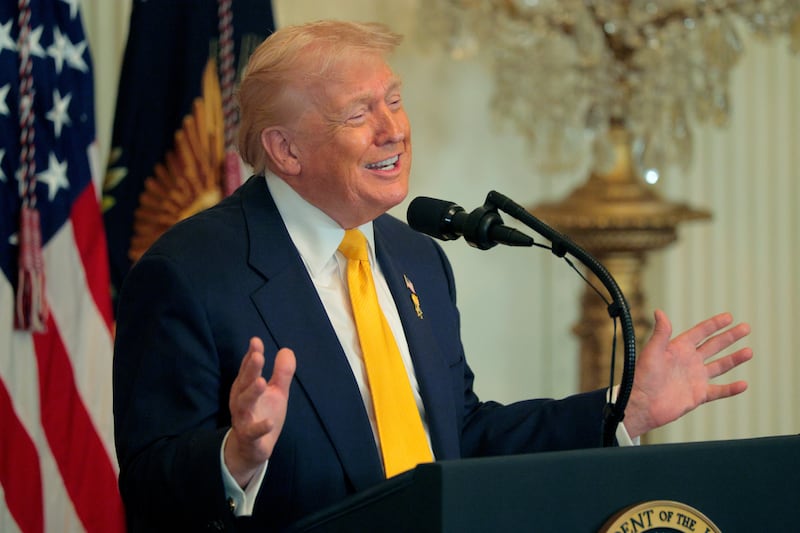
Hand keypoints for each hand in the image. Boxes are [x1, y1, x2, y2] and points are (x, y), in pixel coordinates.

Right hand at [224, 337, 295, 487]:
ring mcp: (244, 419)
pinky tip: (269, 422)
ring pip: (243, 405)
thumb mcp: (276, 392)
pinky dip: (260, 427)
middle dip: (250, 369)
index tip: (256, 341)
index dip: (251, 355)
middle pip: (244, 383)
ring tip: (261, 382)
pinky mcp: (250, 437)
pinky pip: (253, 432)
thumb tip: (287, 350)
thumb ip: (282, 373)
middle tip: (259, 356)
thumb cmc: (263, 414)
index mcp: (246, 388)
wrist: (252, 448)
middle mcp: (241, 401)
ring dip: (252, 393)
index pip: (248, 369)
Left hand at [624, 310, 752, 438]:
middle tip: (746, 328)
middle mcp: (689, 361)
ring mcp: (695, 378)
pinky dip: (731, 389)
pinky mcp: (698, 395)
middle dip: (730, 337)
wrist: (642, 404)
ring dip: (734, 359)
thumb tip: (659, 311)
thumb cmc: (642, 376)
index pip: (700, 332)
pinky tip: (744, 384)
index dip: (714, 324)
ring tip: (749, 351)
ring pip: (719, 366)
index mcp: (679, 348)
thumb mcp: (652, 351)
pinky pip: (718, 391)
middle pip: (714, 346)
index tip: (729, 317)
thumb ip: (661, 333)